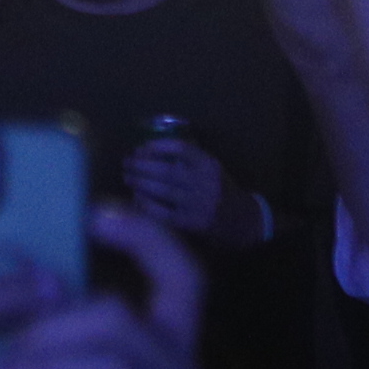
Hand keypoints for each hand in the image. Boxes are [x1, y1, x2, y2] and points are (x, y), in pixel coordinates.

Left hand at [120, 134, 258, 246]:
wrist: (242, 221)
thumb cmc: (220, 189)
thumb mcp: (211, 168)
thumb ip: (189, 156)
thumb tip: (154, 145)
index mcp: (209, 164)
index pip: (180, 148)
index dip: (157, 146)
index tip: (140, 148)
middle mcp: (205, 182)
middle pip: (167, 170)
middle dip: (142, 165)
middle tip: (126, 162)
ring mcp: (198, 203)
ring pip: (163, 190)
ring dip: (140, 183)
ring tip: (127, 177)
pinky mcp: (192, 223)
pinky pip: (163, 212)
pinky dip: (147, 204)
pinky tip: (136, 198)